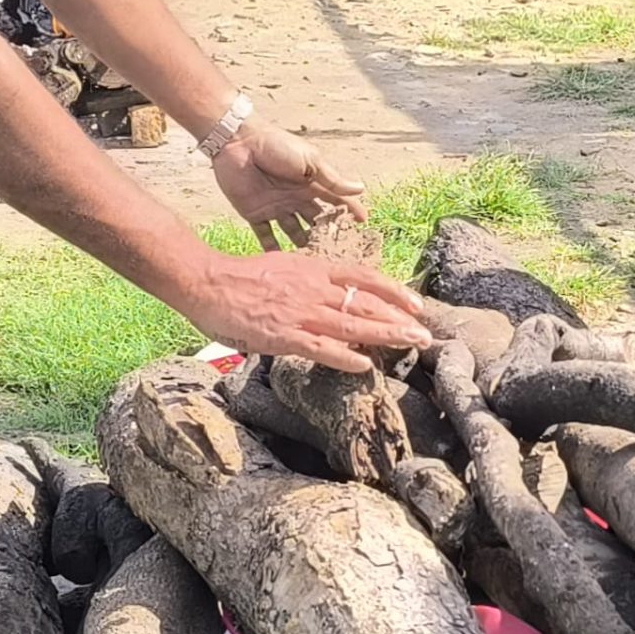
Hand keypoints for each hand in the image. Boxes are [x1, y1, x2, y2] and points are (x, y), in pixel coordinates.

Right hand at [187, 249, 430, 372]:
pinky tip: (365, 366)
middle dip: (400, 319)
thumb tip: (337, 296)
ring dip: (386, 335)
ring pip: (352, 324)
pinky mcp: (284, 335)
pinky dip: (345, 358)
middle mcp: (314, 288)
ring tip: (412, 344)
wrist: (208, 282)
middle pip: (366, 303)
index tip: (417, 304)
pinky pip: (320, 348)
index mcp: (315, 268)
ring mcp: (300, 312)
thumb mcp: (286, 267)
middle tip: (426, 334)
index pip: (364, 277)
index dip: (394, 291)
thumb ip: (314, 281)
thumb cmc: (243, 277)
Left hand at [214, 120, 368, 249]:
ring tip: (315, 264)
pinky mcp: (255, 214)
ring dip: (303, 245)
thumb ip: (332, 179)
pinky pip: (266, 236)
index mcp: (311, 183)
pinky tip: (284, 265)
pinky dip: (273, 250)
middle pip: (316, 221)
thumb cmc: (277, 145)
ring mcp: (276, 207)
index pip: (336, 200)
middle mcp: (296, 197)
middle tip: (338, 254)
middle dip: (327, 235)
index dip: (349, 212)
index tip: (363, 226)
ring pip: (294, 232)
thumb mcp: (309, 160)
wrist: (238, 142)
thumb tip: (360, 189)